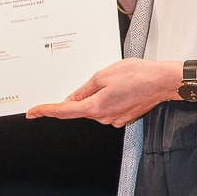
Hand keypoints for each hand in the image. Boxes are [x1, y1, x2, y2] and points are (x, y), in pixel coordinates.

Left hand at [26, 58, 178, 127]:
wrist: (163, 82)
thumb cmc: (138, 75)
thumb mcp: (104, 75)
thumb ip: (84, 89)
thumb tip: (71, 98)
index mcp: (95, 107)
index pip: (63, 111)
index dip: (46, 111)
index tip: (33, 112)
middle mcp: (104, 118)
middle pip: (81, 108)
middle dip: (83, 94)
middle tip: (100, 79)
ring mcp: (115, 120)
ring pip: (96, 107)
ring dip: (99, 95)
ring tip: (117, 80)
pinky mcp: (124, 118)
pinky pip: (108, 108)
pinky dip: (110, 98)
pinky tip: (122, 88)